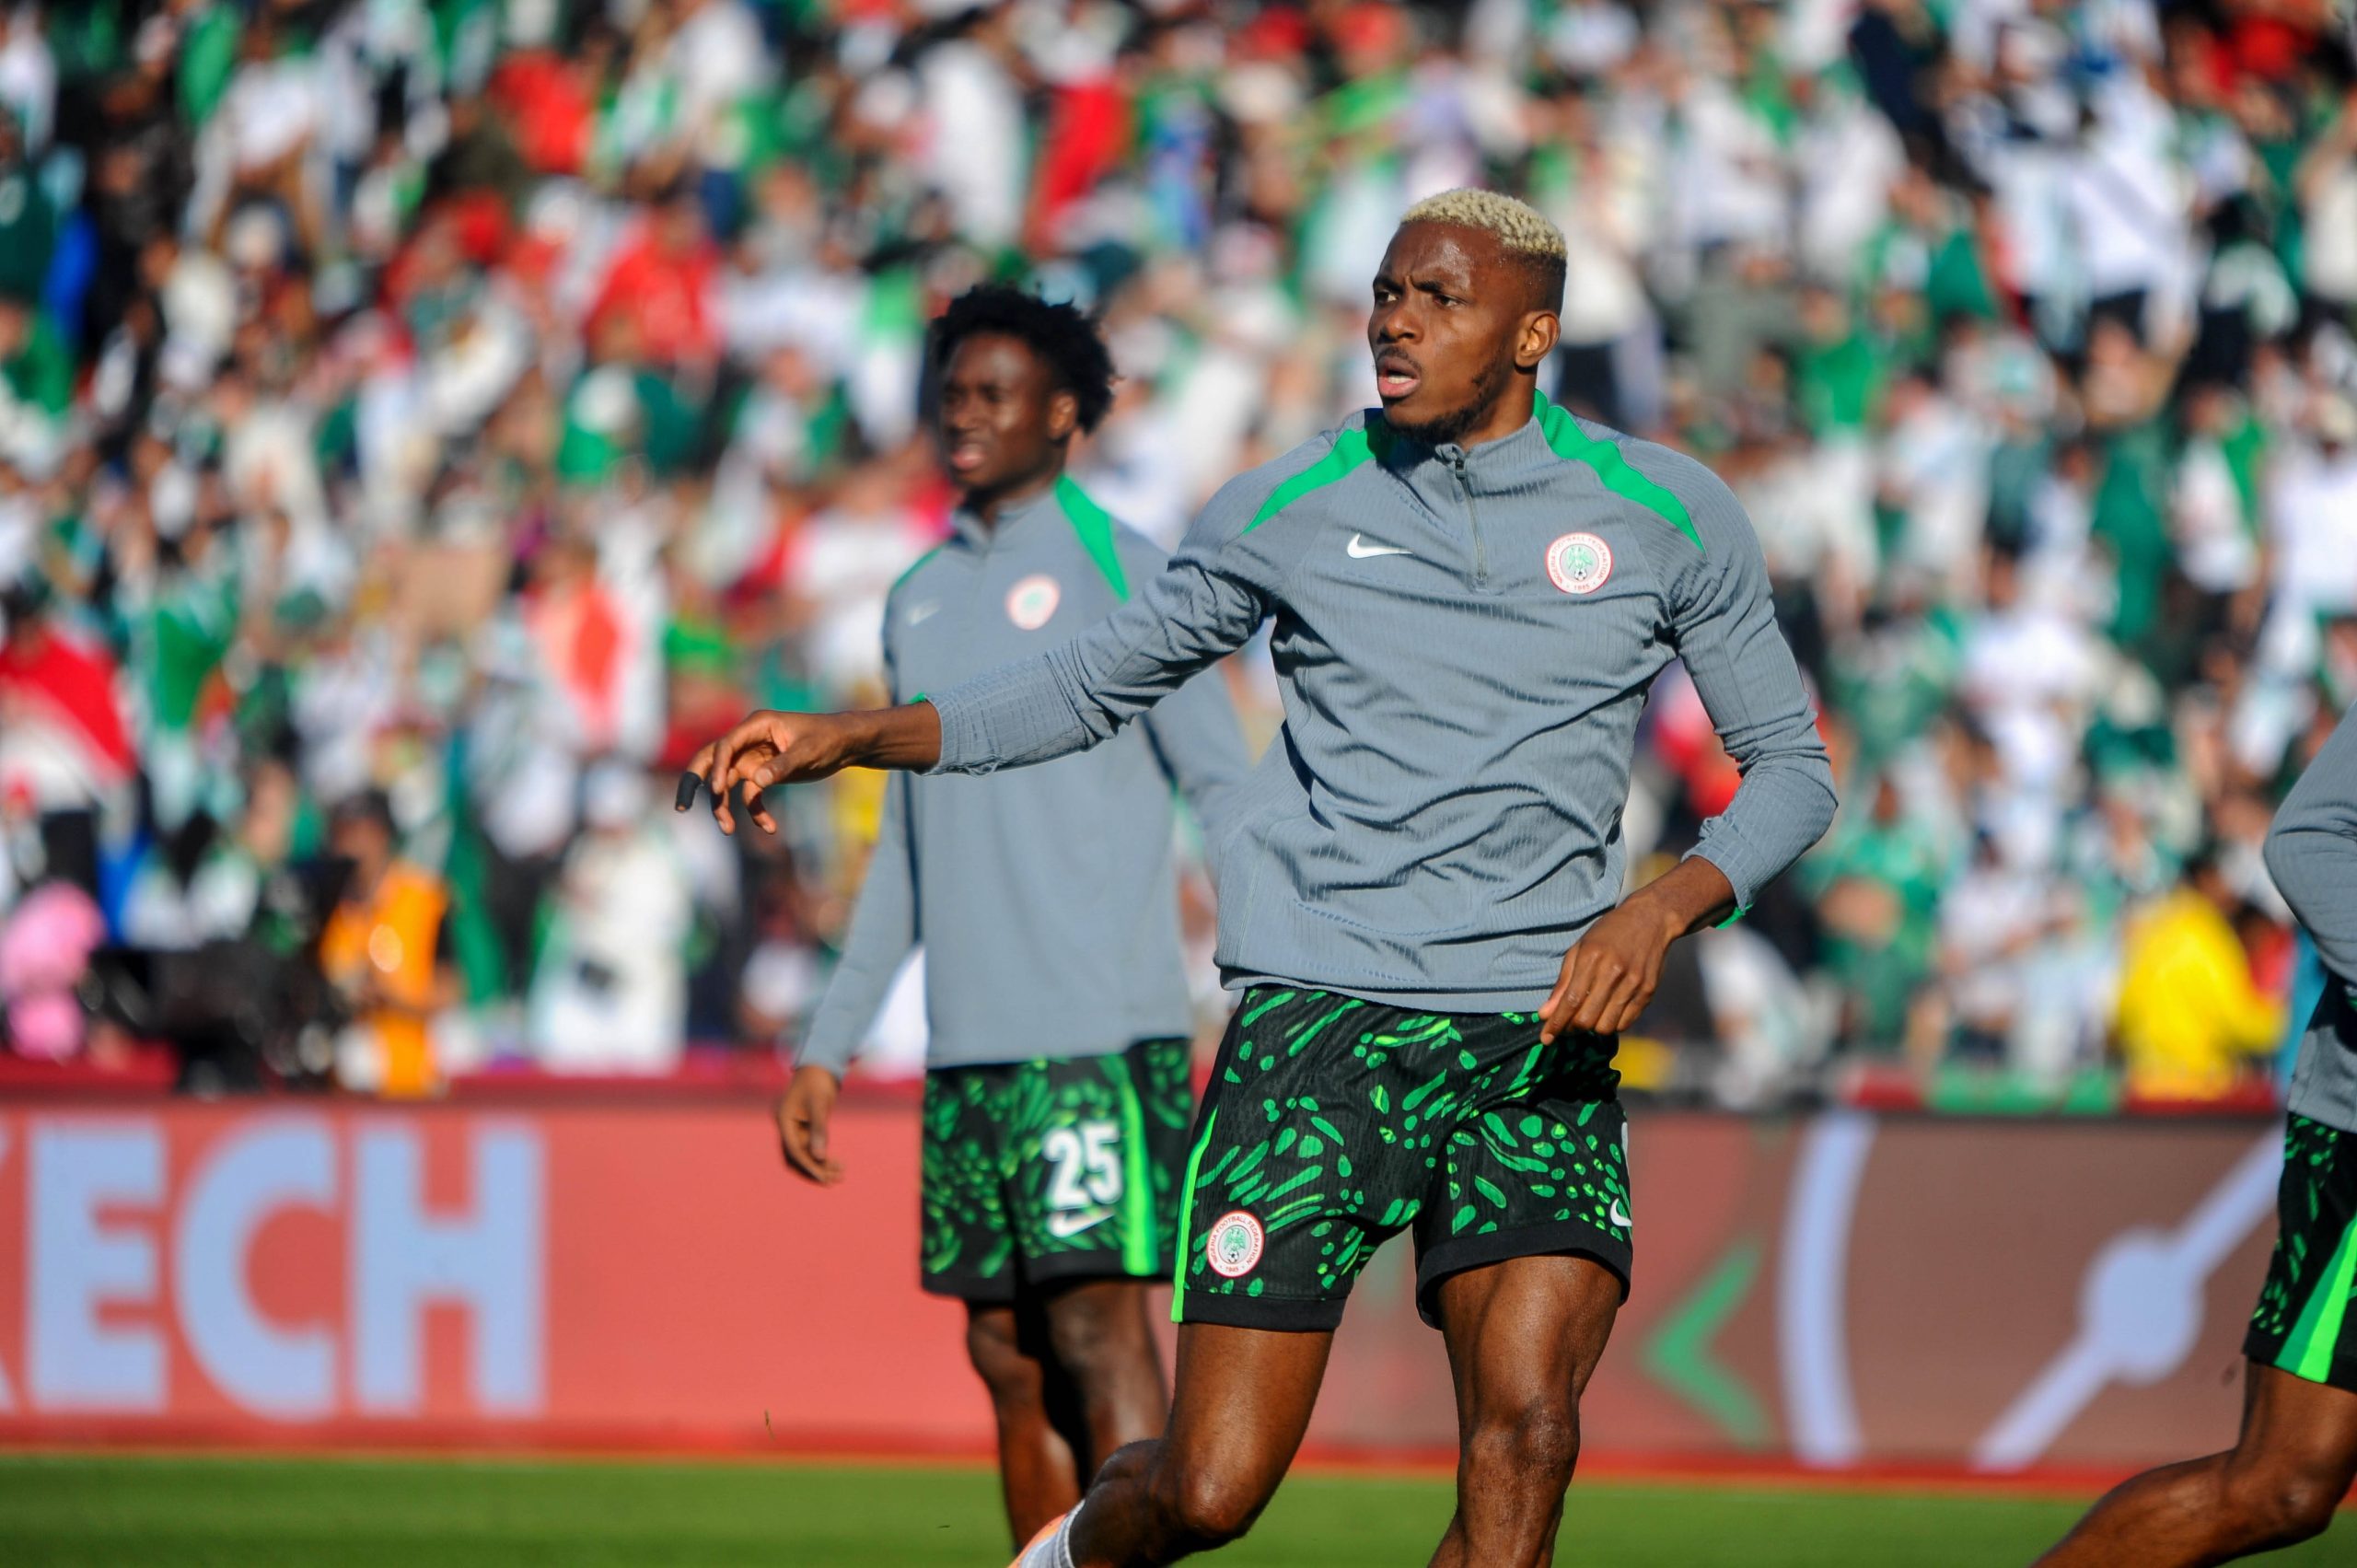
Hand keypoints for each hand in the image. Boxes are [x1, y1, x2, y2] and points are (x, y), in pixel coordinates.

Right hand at [680, 709, 854, 834]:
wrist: (845, 744)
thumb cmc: (827, 739)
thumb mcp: (807, 753)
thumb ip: (782, 766)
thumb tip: (757, 783)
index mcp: (756, 726)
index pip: (726, 746)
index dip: (718, 768)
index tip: (718, 791)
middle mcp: (748, 741)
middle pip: (711, 761)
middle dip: (695, 784)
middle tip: (681, 808)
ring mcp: (753, 758)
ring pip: (726, 783)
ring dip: (723, 806)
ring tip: (728, 830)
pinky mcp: (762, 774)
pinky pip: (750, 796)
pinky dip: (755, 812)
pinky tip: (769, 827)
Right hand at [776, 1065, 843, 1184]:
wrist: (819, 1065)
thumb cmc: (818, 1080)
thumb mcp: (820, 1103)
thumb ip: (819, 1129)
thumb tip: (820, 1157)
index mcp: (783, 1119)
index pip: (794, 1150)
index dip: (809, 1166)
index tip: (824, 1178)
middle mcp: (785, 1126)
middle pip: (796, 1158)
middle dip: (814, 1171)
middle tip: (834, 1181)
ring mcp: (793, 1127)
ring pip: (804, 1155)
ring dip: (820, 1166)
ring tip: (840, 1175)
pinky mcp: (803, 1127)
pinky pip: (810, 1148)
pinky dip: (822, 1157)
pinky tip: (836, 1164)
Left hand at [1540, 896, 1681, 1042]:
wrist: (1651, 919)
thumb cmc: (1609, 932)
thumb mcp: (1580, 949)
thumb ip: (1562, 982)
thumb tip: (1545, 1013)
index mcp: (1591, 958)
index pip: (1570, 1001)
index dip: (1556, 1024)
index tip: (1545, 1038)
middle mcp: (1613, 973)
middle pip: (1587, 1018)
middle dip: (1572, 1028)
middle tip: (1568, 1025)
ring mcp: (1633, 984)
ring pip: (1606, 1026)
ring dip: (1592, 1027)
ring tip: (1589, 1016)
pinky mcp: (1648, 992)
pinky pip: (1626, 1023)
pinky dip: (1612, 1024)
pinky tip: (1607, 1013)